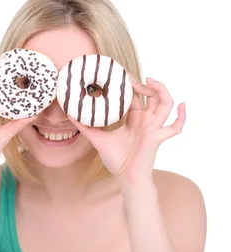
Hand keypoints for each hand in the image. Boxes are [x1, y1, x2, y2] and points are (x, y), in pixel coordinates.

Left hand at [68, 77, 185, 186]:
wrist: (125, 178)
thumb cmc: (116, 159)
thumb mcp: (98, 139)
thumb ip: (85, 127)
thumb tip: (69, 114)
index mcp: (134, 119)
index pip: (135, 96)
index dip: (131, 84)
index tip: (121, 73)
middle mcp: (146, 121)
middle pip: (153, 95)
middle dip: (145, 84)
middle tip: (130, 77)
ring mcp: (154, 128)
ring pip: (166, 103)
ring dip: (161, 91)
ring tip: (150, 82)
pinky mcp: (158, 137)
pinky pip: (175, 126)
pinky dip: (182, 116)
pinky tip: (182, 105)